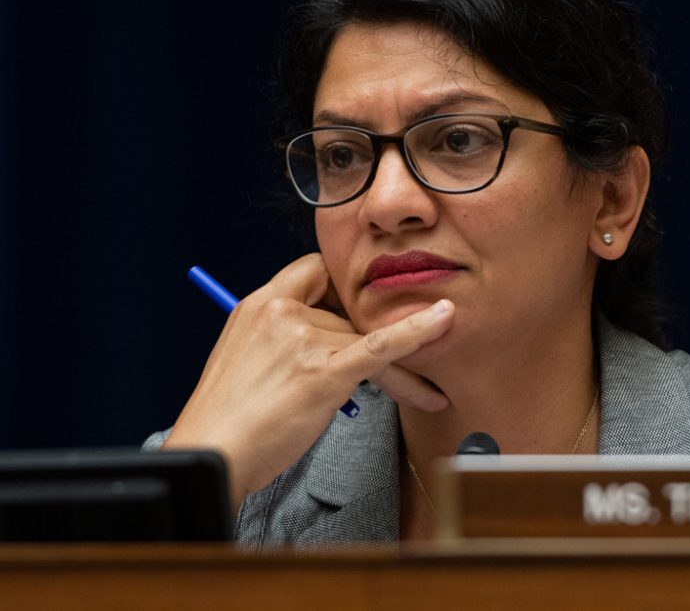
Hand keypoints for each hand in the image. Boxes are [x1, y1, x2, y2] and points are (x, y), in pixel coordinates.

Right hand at [162, 253, 453, 504]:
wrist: (213, 453)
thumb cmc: (231, 416)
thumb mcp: (248, 356)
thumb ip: (285, 338)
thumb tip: (333, 340)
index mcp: (259, 304)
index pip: (314, 270)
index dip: (340, 290)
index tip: (353, 315)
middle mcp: (281, 313)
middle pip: (352, 312)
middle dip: (378, 340)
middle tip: (398, 369)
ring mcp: (302, 340)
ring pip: (371, 340)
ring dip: (402, 371)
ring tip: (427, 394)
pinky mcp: (322, 373)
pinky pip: (379, 346)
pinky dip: (414, 334)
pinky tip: (443, 321)